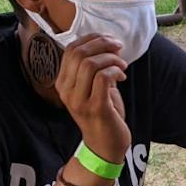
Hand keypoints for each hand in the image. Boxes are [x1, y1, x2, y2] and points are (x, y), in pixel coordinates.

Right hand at [56, 36, 130, 165]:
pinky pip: (103, 78)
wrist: (105, 146)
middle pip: (79, 53)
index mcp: (63, 83)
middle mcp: (66, 91)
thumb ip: (95, 68)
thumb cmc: (103, 114)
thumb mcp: (94, 87)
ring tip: (122, 66)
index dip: (91, 39)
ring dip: (111, 59)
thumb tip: (107, 44)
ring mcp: (79, 100)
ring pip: (90, 64)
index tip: (109, 40)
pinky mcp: (95, 108)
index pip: (70, 49)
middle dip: (102, 44)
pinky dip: (115, 71)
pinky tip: (122, 77)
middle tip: (118, 48)